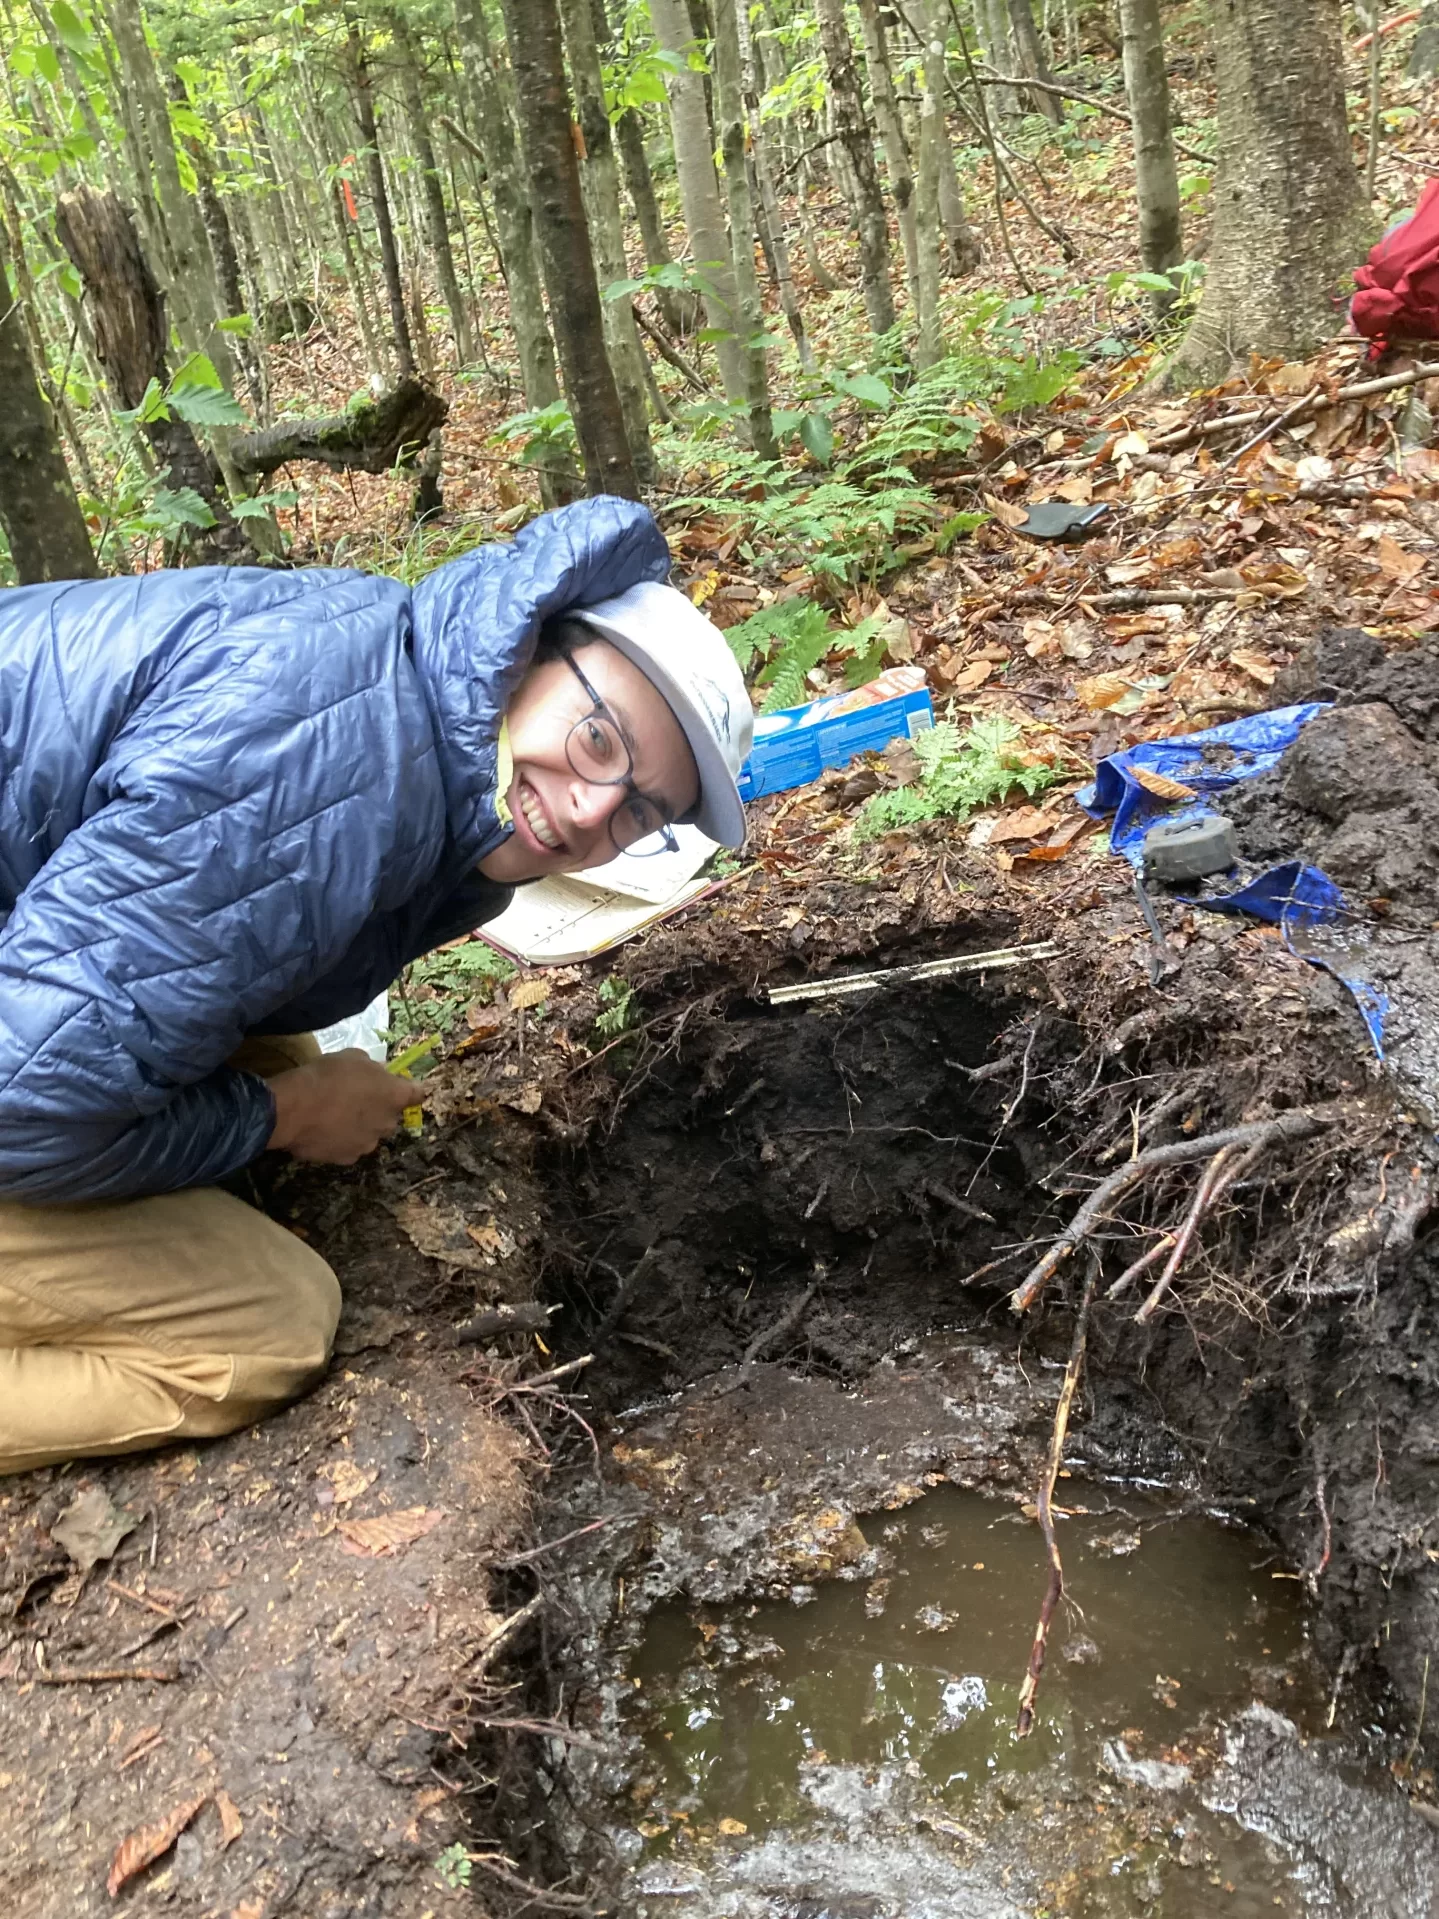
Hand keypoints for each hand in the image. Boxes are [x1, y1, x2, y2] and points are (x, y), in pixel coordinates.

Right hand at [265, 1049, 421, 1163]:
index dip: (409, 1090)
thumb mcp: (352, 1057)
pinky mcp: (347, 1159)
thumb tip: (377, 1073)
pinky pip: (349, 1147)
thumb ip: (371, 1067)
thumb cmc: (326, 1076)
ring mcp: (368, 1144)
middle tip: (355, 1100)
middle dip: (378, 1109)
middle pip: (390, 1117)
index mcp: (395, 1096)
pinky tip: (323, 1131)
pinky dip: (340, 1141)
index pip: (417, 1094)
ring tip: (334, 1117)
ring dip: (360, 1127)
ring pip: (370, 1134)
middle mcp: (388, 1123)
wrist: (294, 1109)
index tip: (399, 1087)